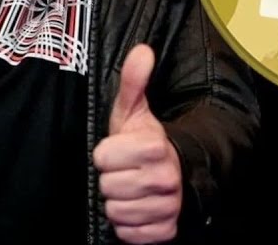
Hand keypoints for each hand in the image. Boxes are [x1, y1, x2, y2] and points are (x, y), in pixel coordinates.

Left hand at [93, 44, 182, 243]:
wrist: (174, 174)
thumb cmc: (144, 142)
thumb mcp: (135, 111)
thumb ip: (133, 81)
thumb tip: (142, 50)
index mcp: (155, 146)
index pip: (103, 158)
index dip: (106, 154)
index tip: (118, 151)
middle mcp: (165, 178)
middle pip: (107, 186)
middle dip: (111, 179)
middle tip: (124, 171)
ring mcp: (167, 206)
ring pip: (115, 212)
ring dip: (117, 202)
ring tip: (129, 189)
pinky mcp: (165, 230)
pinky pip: (128, 234)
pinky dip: (128, 225)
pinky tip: (136, 208)